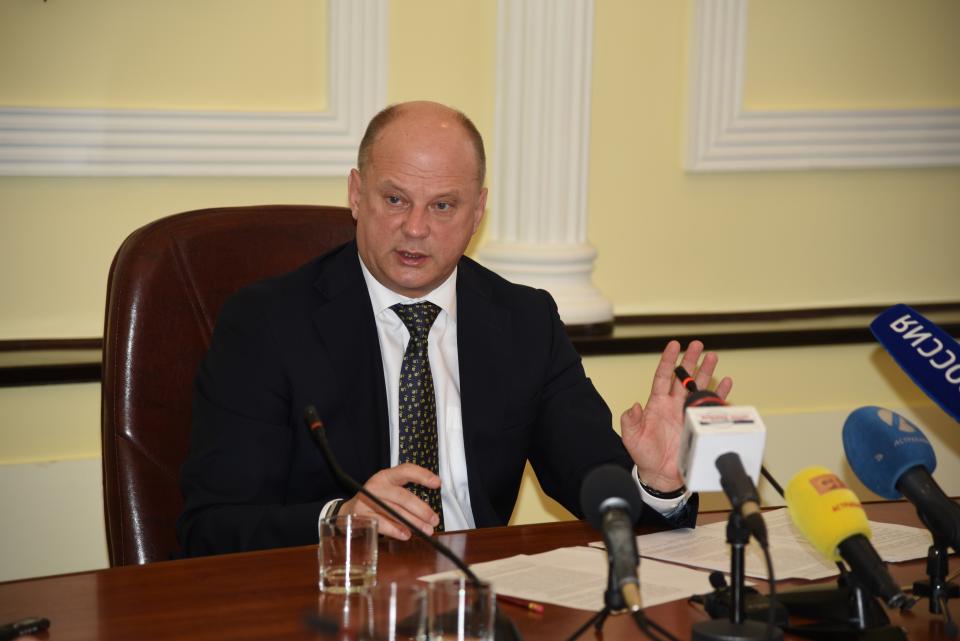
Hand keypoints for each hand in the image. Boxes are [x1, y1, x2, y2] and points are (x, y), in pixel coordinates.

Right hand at [339, 463, 441, 539]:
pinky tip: (406, 534)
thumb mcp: (389, 490)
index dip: (422, 475)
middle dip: (421, 509)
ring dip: (413, 522)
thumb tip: (430, 508)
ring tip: (425, 530)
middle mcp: (376, 486)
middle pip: (402, 496)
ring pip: (394, 512)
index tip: (437, 483)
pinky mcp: (362, 516)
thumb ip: (406, 493)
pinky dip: (396, 530)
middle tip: (434, 520)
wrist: (349, 511)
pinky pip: (382, 524)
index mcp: (386, 476)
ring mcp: (367, 501)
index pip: (406, 470)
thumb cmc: (376, 501)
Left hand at [620, 340, 731, 491]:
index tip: (674, 345)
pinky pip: (711, 406)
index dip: (668, 360)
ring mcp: (687, 413)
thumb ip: (630, 420)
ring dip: (706, 372)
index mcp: (657, 404)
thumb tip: (633, 406)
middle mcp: (673, 405)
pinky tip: (726, 383)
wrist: (661, 475)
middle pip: (683, 377)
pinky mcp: (698, 424)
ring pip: (698, 387)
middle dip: (690, 360)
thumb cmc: (645, 455)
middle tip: (698, 344)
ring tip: (713, 356)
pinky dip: (719, 395)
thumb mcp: (631, 437)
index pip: (662, 376)